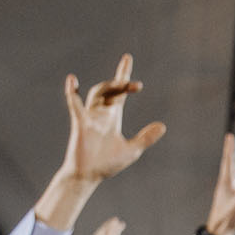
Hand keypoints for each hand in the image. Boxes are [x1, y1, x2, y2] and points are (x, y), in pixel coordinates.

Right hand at [58, 54, 165, 185]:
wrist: (88, 176)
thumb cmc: (106, 164)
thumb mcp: (131, 150)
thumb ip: (146, 138)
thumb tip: (162, 126)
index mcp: (112, 116)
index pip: (119, 91)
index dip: (123, 74)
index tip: (127, 58)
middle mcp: (100, 112)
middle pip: (111, 89)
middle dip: (123, 84)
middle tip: (138, 86)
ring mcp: (89, 116)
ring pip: (98, 92)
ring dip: (111, 86)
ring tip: (124, 84)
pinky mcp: (80, 123)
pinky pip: (75, 104)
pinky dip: (72, 92)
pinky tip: (72, 79)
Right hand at [88, 217, 136, 234]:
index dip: (102, 234)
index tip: (109, 230)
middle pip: (99, 234)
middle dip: (106, 227)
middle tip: (114, 223)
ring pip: (106, 231)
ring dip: (112, 225)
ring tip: (119, 222)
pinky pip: (112, 231)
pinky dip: (116, 226)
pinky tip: (122, 224)